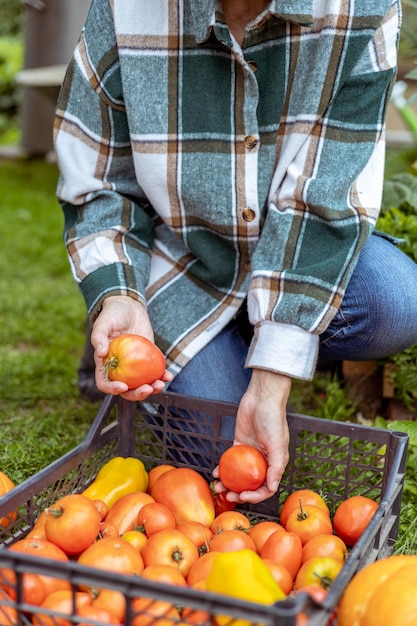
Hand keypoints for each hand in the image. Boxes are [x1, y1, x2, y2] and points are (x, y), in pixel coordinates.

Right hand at [90, 295, 172, 399]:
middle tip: (148, 388)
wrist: (129, 307)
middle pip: (127, 390)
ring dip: (152, 389)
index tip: (123, 387)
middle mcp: (120, 368)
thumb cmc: (112, 314)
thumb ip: (99, 336)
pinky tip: (169, 375)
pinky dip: (162, 376)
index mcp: (105, 364)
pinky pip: (155, 372)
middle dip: (137, 394)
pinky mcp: (148, 360)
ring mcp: (135, 366)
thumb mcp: (103, 322)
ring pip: (142, 384)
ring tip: (161, 384)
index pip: (105, 383)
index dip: (112, 389)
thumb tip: (100, 352)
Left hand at [213, 369, 290, 503]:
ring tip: (219, 486)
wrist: (261, 398)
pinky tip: (216, 472)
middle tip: (229, 495)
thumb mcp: (277, 444)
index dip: (256, 496)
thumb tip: (272, 488)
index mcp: (275, 463)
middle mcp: (263, 460)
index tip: (243, 497)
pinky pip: (231, 460)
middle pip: (251, 484)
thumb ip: (275, 467)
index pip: (266, 487)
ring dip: (230, 483)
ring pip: (239, 474)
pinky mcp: (239, 444)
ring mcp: (250, 453)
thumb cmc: (273, 419)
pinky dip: (224, 468)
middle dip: (240, 493)